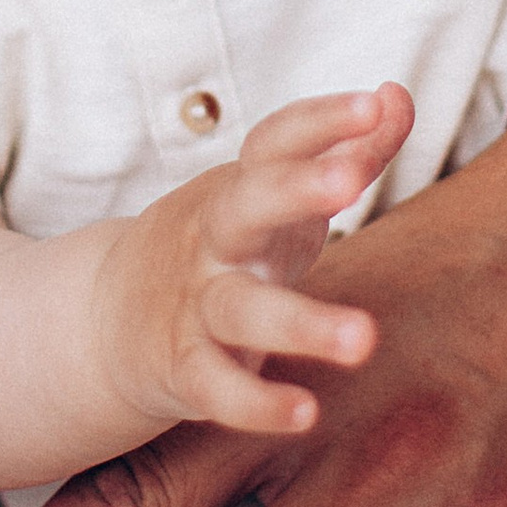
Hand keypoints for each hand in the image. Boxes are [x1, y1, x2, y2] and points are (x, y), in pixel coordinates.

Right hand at [95, 84, 412, 436]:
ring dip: (301, 323)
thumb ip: (347, 150)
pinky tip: (305, 411)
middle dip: (294, 188)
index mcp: (241, 189)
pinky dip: (257, 403)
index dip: (322, 120)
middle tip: (349, 180)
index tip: (373, 104)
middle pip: (246, 204)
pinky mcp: (183, 367)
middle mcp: (215, 238)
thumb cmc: (225, 245)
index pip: (275, 141)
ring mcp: (195, 302)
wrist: (107, 318)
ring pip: (241, 309)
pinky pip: (218, 387)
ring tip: (364, 339)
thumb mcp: (277, 195)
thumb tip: (398, 95)